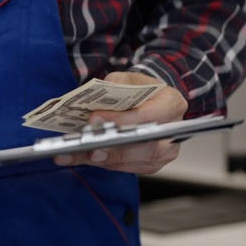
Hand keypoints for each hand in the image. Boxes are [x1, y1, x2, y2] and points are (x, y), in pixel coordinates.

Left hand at [53, 70, 187, 174]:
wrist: (149, 101)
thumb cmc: (139, 89)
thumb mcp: (127, 78)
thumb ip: (114, 86)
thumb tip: (96, 105)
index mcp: (171, 104)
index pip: (147, 116)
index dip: (121, 120)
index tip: (95, 119)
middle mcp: (172, 132)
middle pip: (142, 146)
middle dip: (112, 146)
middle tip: (86, 145)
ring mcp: (163, 152)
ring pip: (131, 161)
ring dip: (100, 157)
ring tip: (73, 153)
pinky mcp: (149, 165)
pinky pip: (124, 167)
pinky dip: (100, 162)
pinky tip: (79, 157)